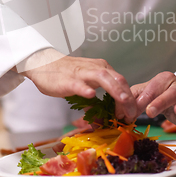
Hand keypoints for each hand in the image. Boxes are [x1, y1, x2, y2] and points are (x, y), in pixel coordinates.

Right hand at [21, 48, 137, 121]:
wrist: (43, 63)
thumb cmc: (66, 73)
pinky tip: (91, 94)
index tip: (132, 113)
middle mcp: (95, 68)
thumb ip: (100, 90)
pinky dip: (85, 89)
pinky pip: (78, 84)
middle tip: (132, 113)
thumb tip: (111, 109)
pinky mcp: (68, 80)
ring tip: (122, 100)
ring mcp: (82, 73)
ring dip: (114, 89)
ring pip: (103, 78)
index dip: (129, 97)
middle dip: (127, 96)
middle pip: (117, 79)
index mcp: (102, 68)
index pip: (121, 82)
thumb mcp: (88, 80)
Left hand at [131, 71, 175, 127]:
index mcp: (163, 80)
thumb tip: (122, 113)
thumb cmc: (160, 94)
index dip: (144, 98)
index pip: (153, 87)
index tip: (136, 108)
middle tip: (150, 111)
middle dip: (160, 101)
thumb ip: (133, 101)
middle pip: (171, 92)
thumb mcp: (144, 94)